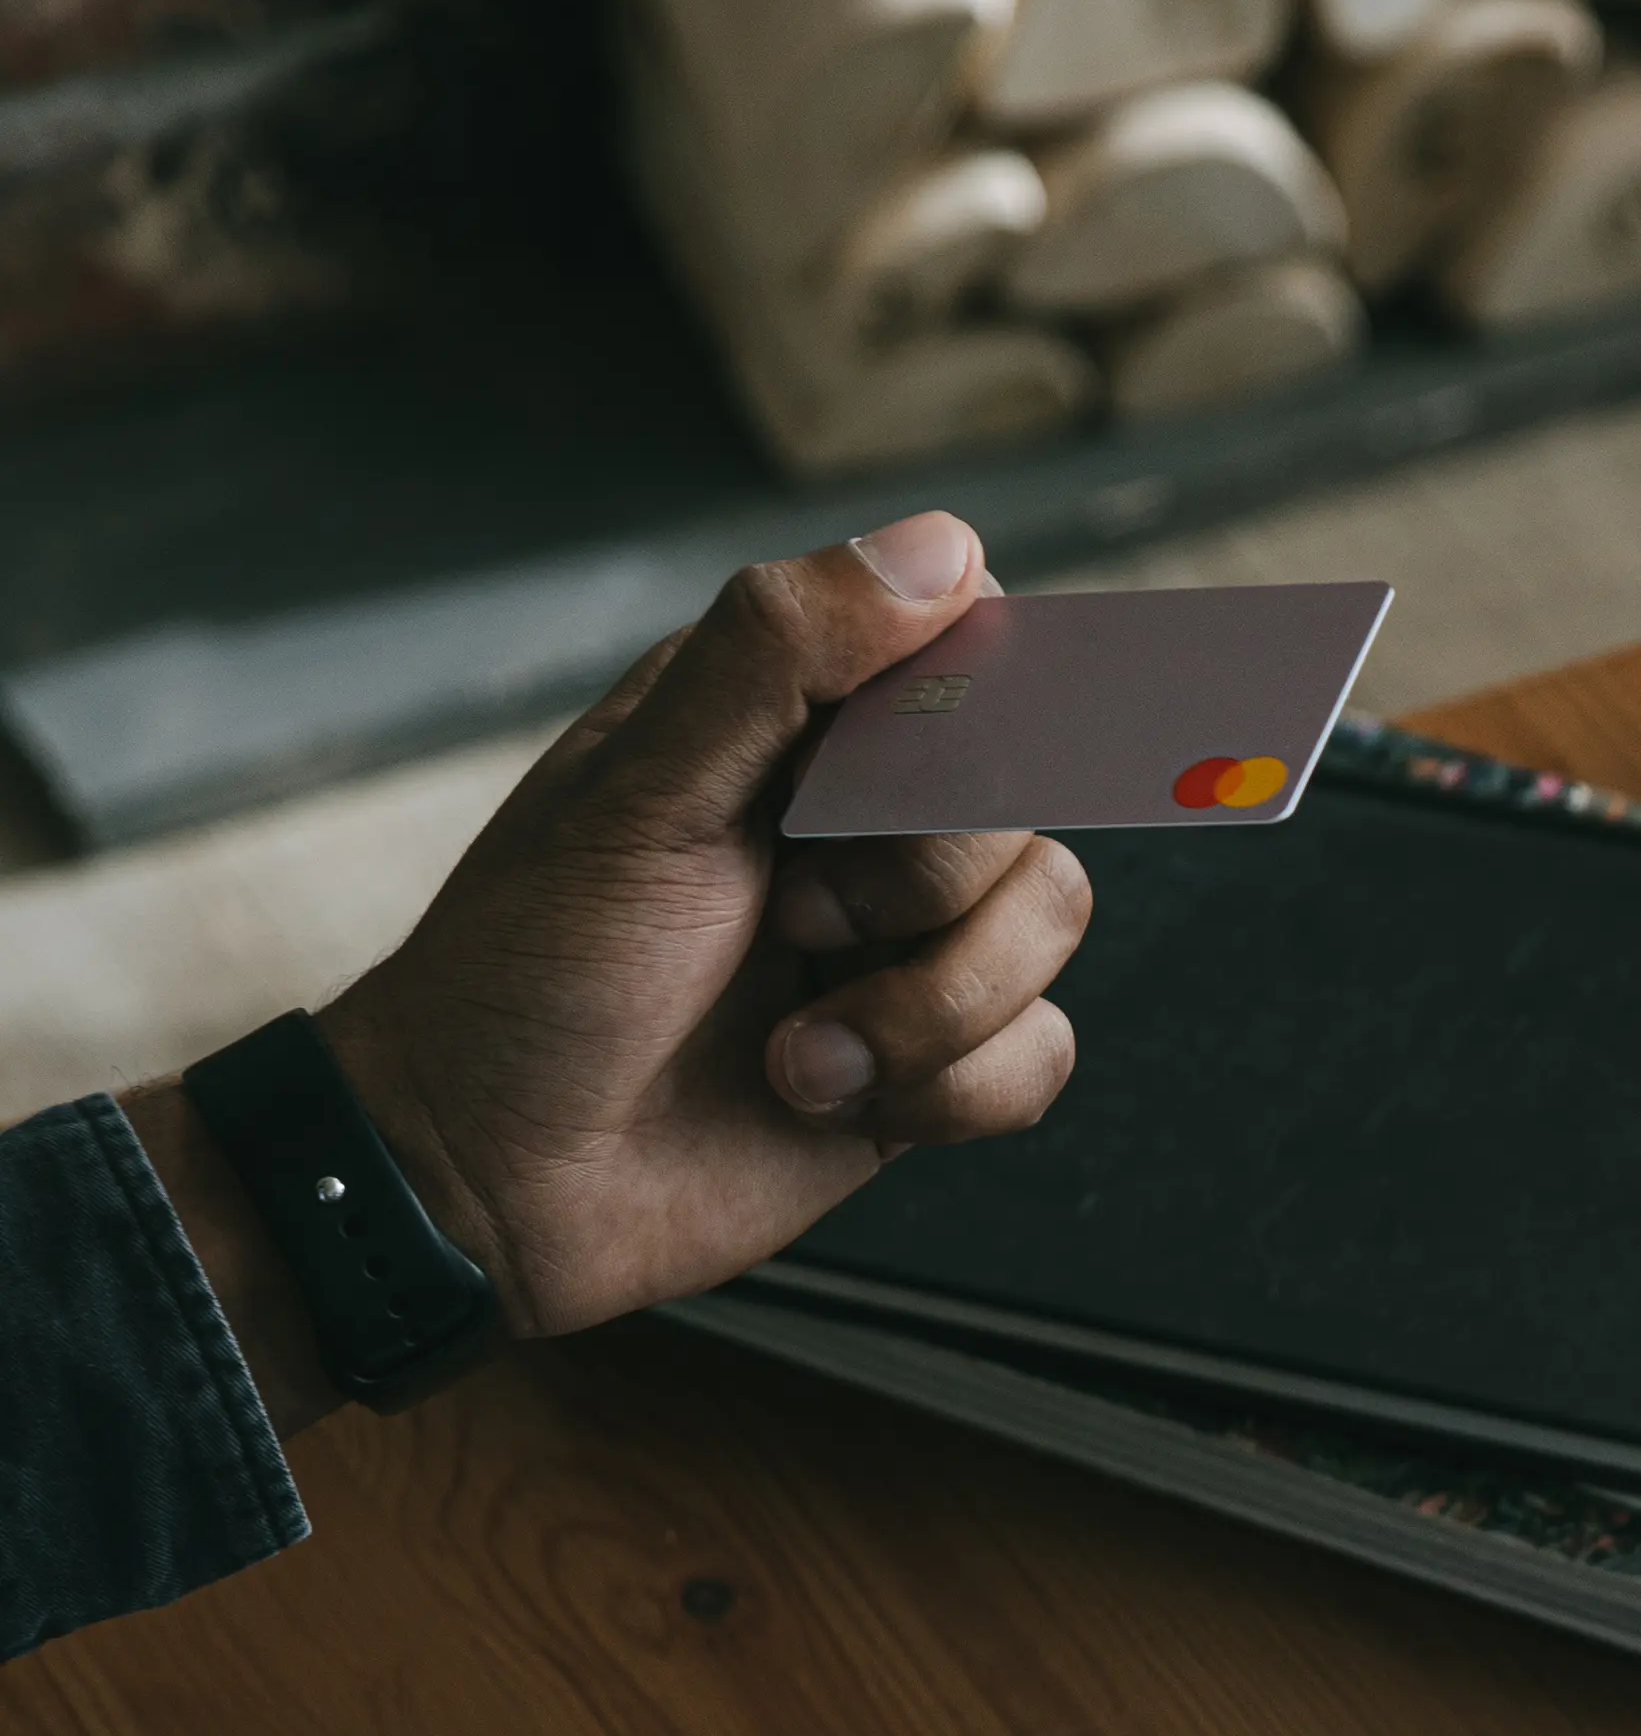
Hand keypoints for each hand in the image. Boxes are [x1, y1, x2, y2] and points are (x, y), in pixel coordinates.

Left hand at [128, 507, 1090, 1422]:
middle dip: (921, 885)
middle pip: (1025, 798)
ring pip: (1051, 924)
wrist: (495, 1185)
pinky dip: (947, 1091)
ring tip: (798, 1050)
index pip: (967, 649)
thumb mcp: (638, 793)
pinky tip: (828, 1099)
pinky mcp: (924, 1065)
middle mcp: (857, 819)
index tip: (892, 782)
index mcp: (786, 718)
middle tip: (792, 917)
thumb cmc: (527, 980)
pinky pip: (1036, 1055)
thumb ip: (778, 655)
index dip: (968, 716)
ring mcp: (897, 944)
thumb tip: (940, 550)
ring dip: (929, 1009)